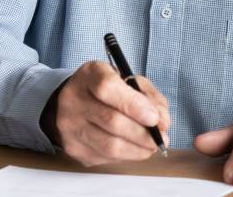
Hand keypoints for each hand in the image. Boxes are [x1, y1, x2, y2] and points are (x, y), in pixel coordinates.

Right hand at [42, 61, 170, 166]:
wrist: (75, 102)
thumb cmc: (108, 90)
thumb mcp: (130, 80)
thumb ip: (149, 96)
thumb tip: (162, 121)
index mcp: (89, 75)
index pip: (107, 88)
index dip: (134, 105)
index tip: (154, 118)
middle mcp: (73, 99)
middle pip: (112, 121)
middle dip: (143, 133)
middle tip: (161, 137)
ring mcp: (70, 126)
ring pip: (110, 146)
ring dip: (138, 149)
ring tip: (152, 146)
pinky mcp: (72, 147)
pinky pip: (105, 158)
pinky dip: (126, 156)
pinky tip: (134, 149)